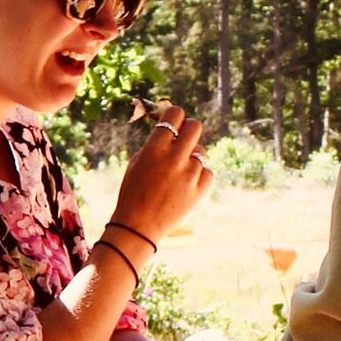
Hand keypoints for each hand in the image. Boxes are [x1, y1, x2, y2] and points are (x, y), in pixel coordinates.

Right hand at [111, 103, 212, 240]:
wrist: (138, 225)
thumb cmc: (133, 192)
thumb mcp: (137, 163)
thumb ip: (155, 145)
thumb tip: (172, 130)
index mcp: (155, 148)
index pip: (174, 115)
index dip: (175, 115)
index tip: (175, 121)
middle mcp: (174, 158)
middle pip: (195, 126)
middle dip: (190, 129)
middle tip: (184, 138)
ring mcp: (190, 174)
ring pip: (201, 152)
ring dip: (191, 159)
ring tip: (177, 175)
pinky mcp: (200, 189)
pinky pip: (207, 172)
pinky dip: (199, 176)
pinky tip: (185, 185)